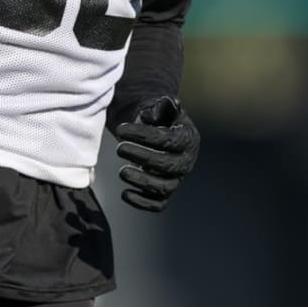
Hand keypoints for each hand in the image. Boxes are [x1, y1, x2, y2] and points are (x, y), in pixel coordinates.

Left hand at [113, 95, 199, 212]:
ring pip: (164, 188)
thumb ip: (162, 107)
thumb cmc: (157, 118)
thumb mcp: (160, 109)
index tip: (121, 129)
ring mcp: (177, 178)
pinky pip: (158, 204)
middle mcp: (186, 161)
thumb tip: (168, 102)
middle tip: (119, 149)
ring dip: (142, 182)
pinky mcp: (165, 192)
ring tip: (122, 172)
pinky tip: (125, 193)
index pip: (168, 140)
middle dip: (142, 157)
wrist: (156, 131)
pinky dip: (142, 203)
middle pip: (167, 165)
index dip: (144, 135)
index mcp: (188, 138)